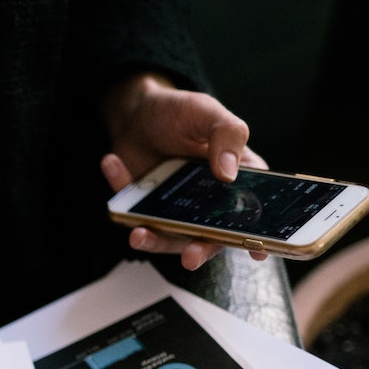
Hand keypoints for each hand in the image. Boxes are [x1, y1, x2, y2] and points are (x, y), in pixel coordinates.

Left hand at [99, 73, 269, 270]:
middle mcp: (207, 203)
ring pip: (167, 236)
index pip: (251, 211)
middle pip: (208, 236)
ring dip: (153, 239)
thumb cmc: (180, 112)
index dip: (255, 234)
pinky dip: (121, 188)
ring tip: (138, 234)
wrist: (137, 111)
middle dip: (199, 250)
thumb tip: (229, 173)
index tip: (257, 252)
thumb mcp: (208, 113)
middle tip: (190, 257)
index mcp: (236, 180)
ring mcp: (173, 211)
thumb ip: (226, 136)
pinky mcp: (143, 209)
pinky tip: (111, 162)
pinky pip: (131, 211)